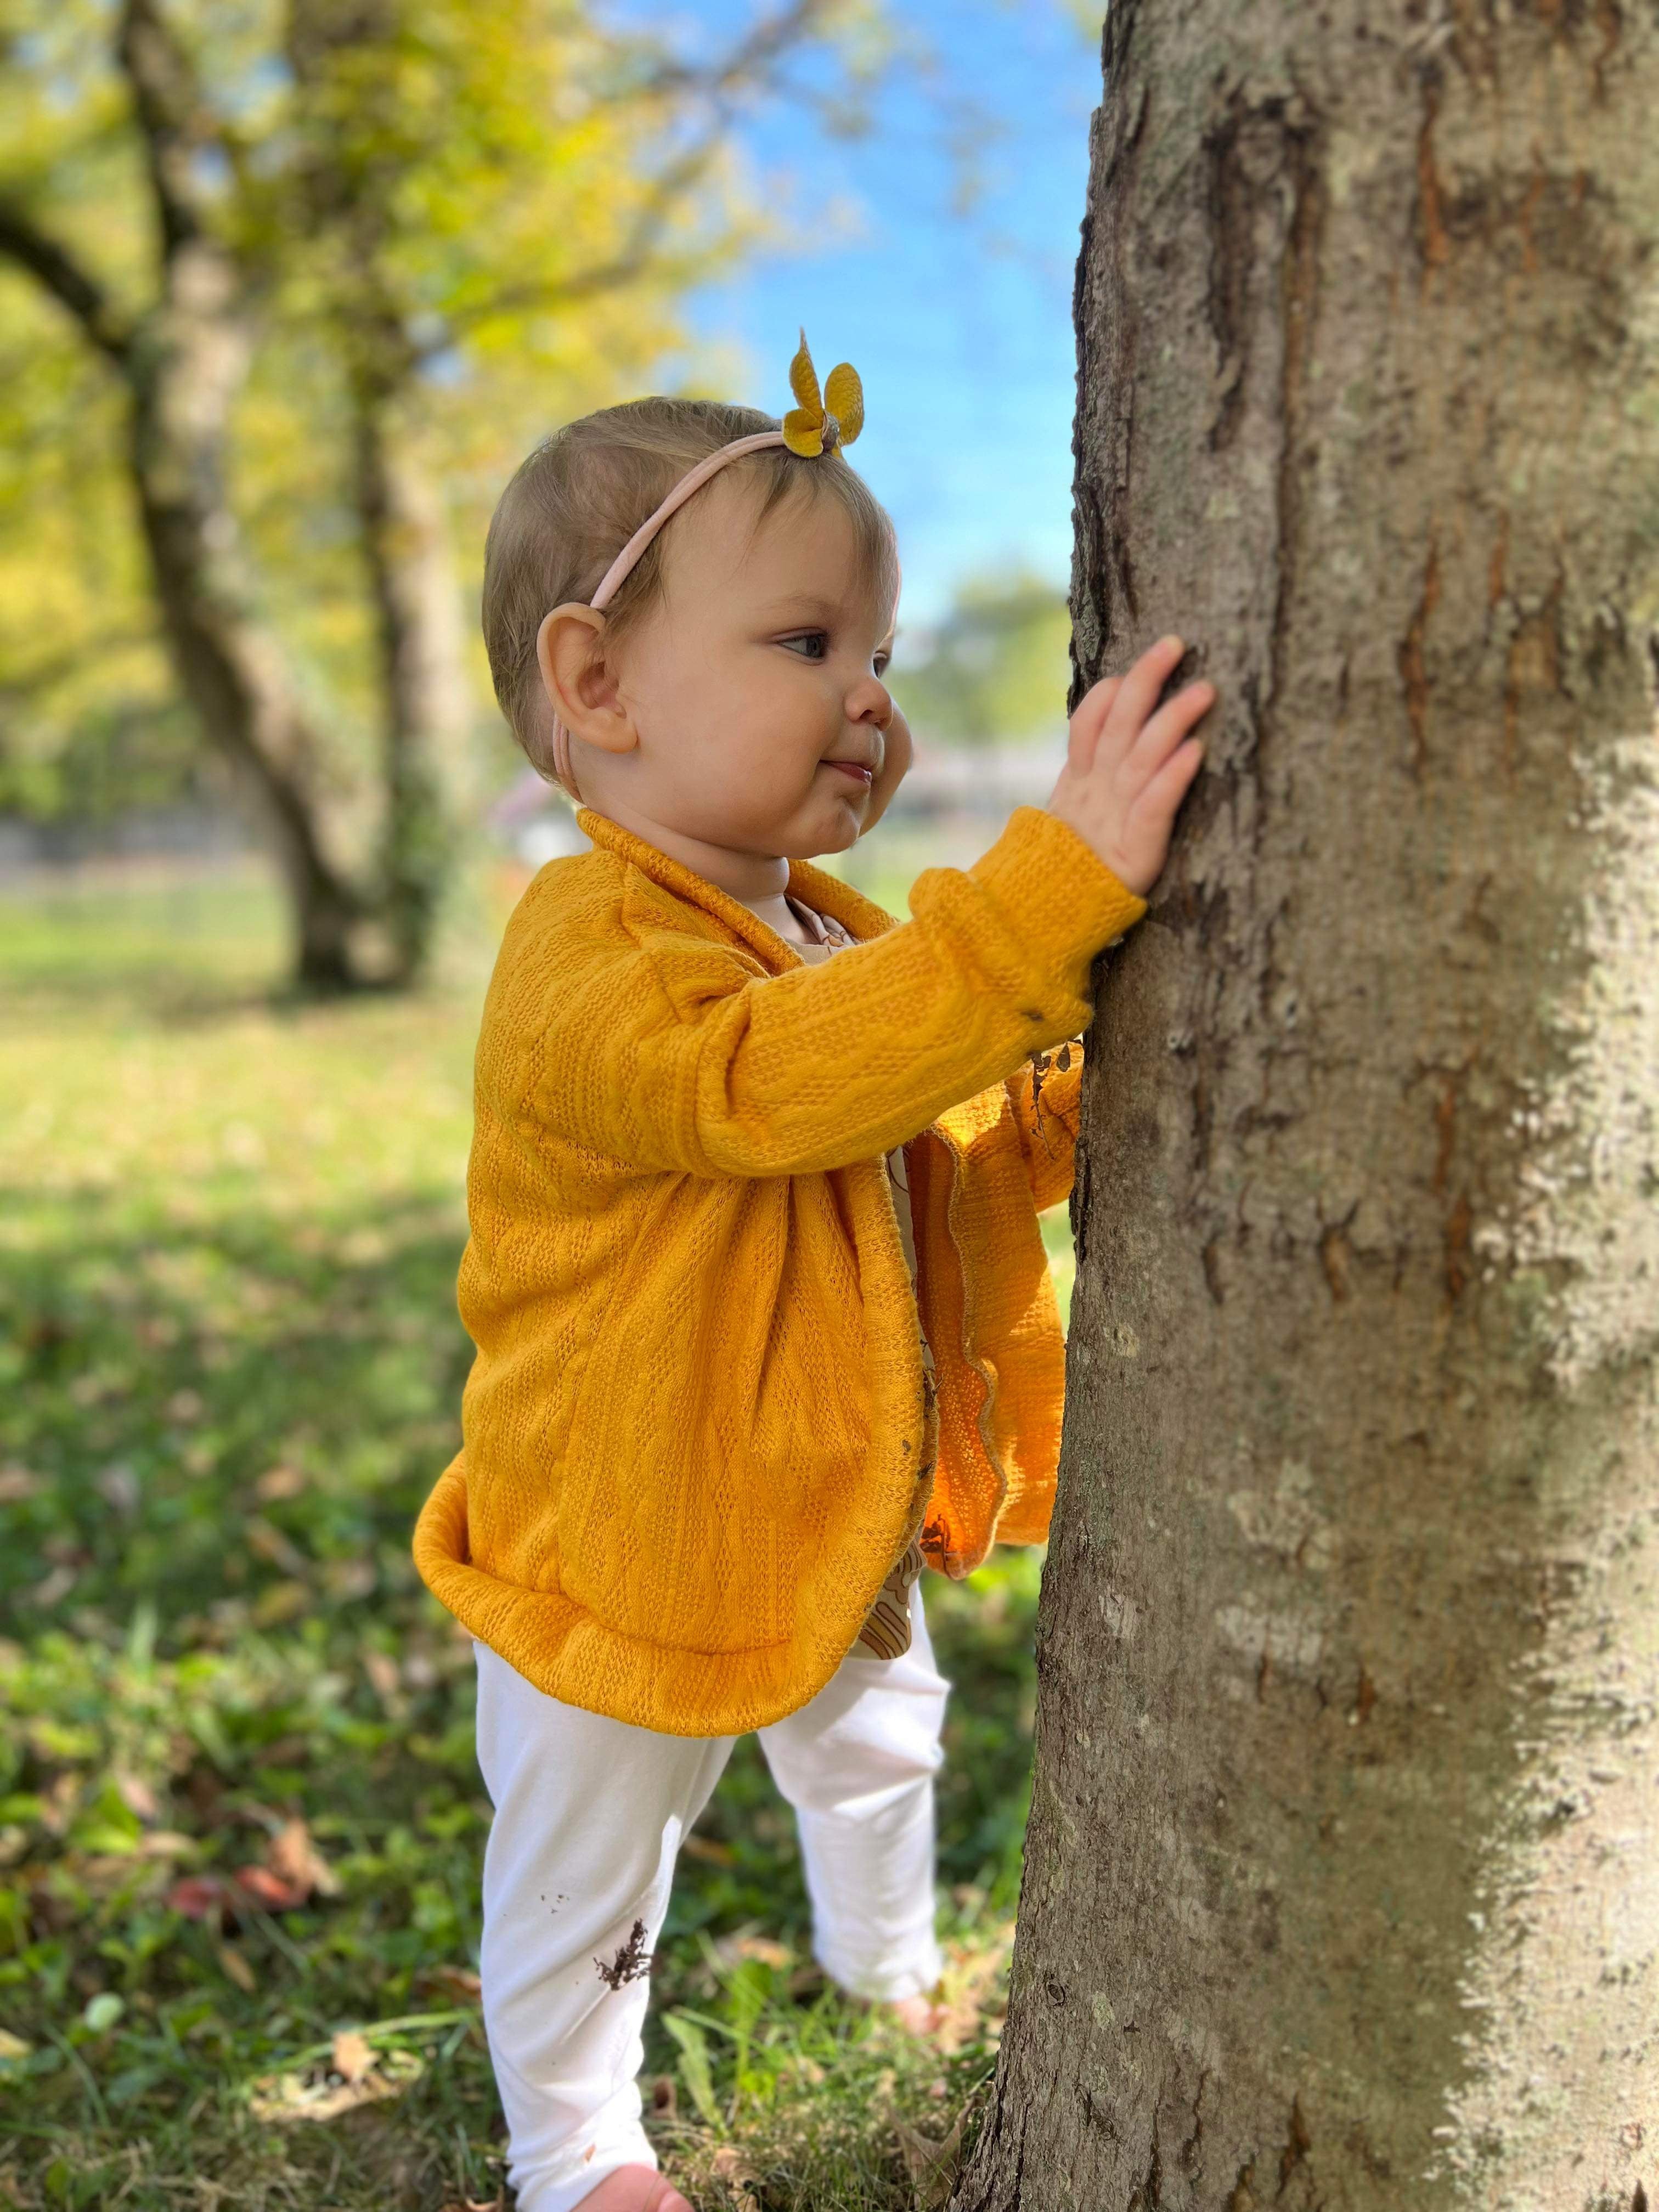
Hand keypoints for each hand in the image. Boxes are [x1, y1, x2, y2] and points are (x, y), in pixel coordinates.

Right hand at [1044, 635, 1212, 896]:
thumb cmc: (1072, 876)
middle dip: (1146, 681)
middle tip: (1176, 644)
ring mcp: (1114, 818)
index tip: (1128, 672)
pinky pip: (1155, 806)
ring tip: (1204, 692)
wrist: (1048, 925)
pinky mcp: (1136, 849)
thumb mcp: (1070, 825)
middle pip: (1119, 725)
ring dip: (1172, 720)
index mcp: (1078, 787)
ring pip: (1142, 757)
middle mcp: (1096, 794)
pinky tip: (1195, 752)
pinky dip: (1172, 778)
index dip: (1107, 695)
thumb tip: (1112, 756)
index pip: (1087, 727)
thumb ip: (1086, 787)